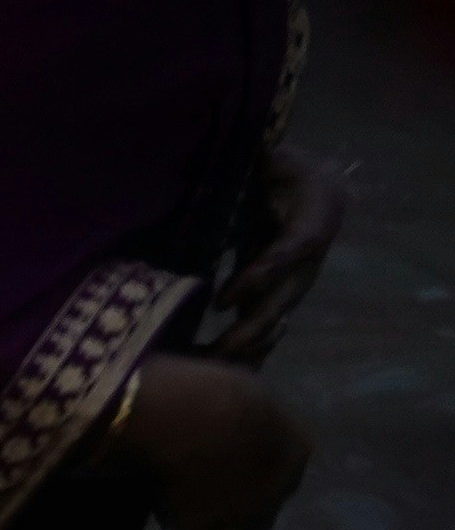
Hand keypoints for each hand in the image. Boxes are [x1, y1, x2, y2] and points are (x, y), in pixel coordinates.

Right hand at [116, 356, 309, 529]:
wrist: (180, 416)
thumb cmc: (212, 390)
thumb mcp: (247, 391)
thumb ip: (253, 417)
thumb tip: (241, 424)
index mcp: (295, 450)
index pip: (290, 464)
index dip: (264, 466)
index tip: (241, 462)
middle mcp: (273, 489)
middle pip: (264, 507)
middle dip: (244, 506)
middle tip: (213, 499)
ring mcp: (237, 516)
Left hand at [208, 150, 346, 364]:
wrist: (300, 178)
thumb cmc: (279, 162)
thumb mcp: (269, 155)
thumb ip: (255, 162)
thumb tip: (235, 161)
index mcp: (317, 213)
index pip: (292, 251)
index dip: (261, 276)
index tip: (225, 299)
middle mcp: (313, 252)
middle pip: (287, 296)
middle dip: (253, 327)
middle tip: (218, 350)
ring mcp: (300, 276)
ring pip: (279, 316)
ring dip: (249, 345)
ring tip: (213, 371)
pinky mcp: (283, 290)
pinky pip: (270, 323)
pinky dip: (250, 348)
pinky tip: (224, 375)